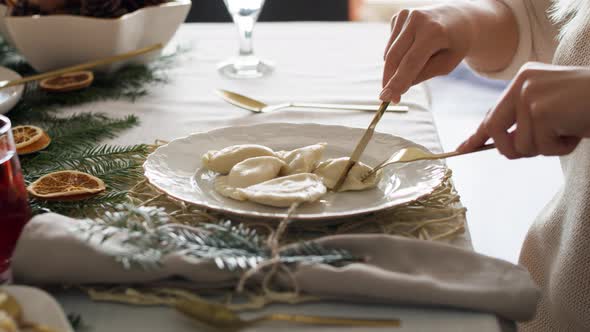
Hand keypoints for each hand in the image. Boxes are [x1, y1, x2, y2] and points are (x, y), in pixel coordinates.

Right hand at [380, 5, 474, 102]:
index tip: (386, 97)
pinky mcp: (399, 16)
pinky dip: (399, 53)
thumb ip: (421, 75)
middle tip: (390, 98)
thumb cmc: (455, 45)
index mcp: (434, 31)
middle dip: (389, 79)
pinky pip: (391, 45)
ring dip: (396, 66)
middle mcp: (417, 19)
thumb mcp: (446, 65)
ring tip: (420, 60)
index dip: (397, 81)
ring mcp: (406, 15)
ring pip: (390, 53)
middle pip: (394, 57)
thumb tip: (396, 86)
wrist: (460, 18)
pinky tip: (414, 46)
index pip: (411, 62)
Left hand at [458, 62, 589, 158]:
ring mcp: (529, 95)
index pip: (493, 112)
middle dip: (511, 149)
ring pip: (520, 145)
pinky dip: (560, 148)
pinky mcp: (541, 110)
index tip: (463, 149)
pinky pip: (541, 146)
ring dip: (546, 147)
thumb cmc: (588, 106)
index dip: (477, 134)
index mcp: (522, 79)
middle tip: (542, 145)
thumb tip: (495, 141)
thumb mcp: (551, 108)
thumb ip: (523, 119)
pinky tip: (575, 131)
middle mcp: (521, 83)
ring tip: (568, 130)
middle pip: (495, 130)